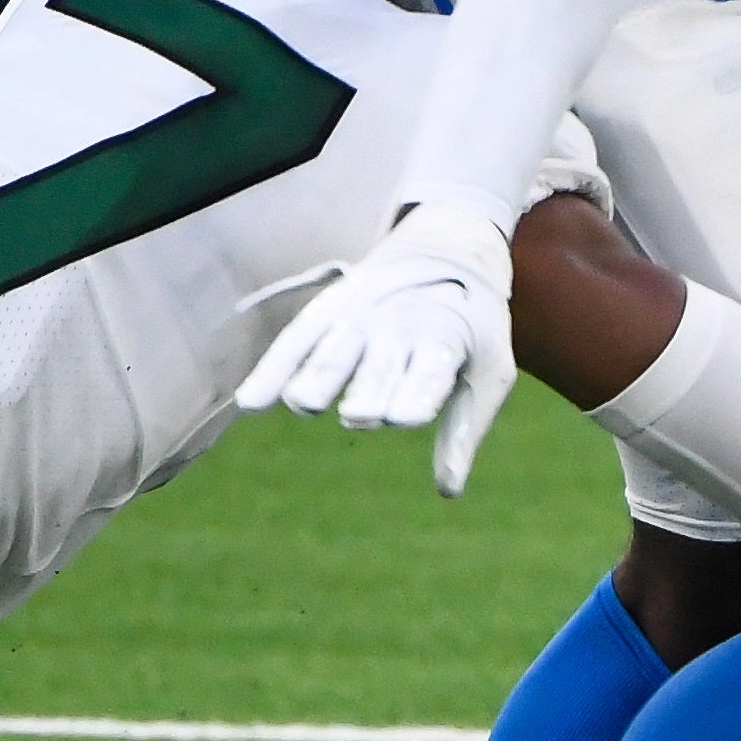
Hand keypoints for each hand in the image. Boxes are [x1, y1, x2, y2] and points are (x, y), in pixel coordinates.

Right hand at [237, 203, 519, 496]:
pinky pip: (296, 341)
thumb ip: (464, 429)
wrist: (448, 249)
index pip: (430, 374)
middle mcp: (400, 328)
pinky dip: (272, 369)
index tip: (403, 418)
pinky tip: (251, 402)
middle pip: (379, 368)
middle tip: (360, 416)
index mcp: (446, 341)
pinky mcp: (330, 310)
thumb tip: (448, 492)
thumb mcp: (489, 371)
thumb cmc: (471, 328)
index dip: (417, 395)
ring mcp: (361, 317)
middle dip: (369, 391)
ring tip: (303, 403)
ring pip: (335, 352)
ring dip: (319, 378)